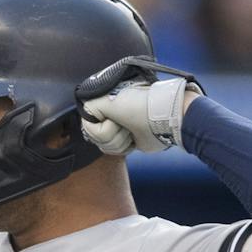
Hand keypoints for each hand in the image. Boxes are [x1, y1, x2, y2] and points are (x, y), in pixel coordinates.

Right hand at [76, 56, 204, 154]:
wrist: (165, 119)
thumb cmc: (141, 108)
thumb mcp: (109, 102)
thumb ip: (90, 105)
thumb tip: (86, 112)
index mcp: (103, 100)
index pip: (87, 122)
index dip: (99, 126)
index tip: (113, 120)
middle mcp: (107, 112)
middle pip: (93, 137)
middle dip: (110, 136)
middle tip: (124, 126)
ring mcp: (116, 127)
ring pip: (102, 145)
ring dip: (118, 142)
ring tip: (131, 131)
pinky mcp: (125, 139)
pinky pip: (112, 150)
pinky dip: (123, 148)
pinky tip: (133, 139)